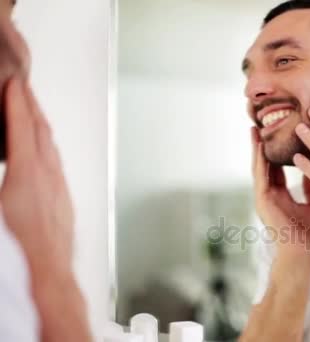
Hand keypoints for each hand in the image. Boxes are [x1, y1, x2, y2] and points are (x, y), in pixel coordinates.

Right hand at [0, 77, 73, 275]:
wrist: (49, 266)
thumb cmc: (20, 244)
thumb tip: (3, 156)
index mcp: (28, 171)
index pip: (22, 127)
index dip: (17, 102)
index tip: (15, 83)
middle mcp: (48, 172)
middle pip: (40, 130)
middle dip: (31, 105)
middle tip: (23, 87)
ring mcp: (58, 183)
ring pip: (50, 144)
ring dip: (40, 123)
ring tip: (31, 111)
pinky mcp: (63, 195)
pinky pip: (56, 160)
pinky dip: (47, 144)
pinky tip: (44, 149)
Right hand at [251, 127, 309, 258]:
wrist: (303, 255)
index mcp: (281, 194)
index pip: (280, 165)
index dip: (281, 148)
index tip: (283, 130)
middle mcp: (270, 194)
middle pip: (266, 163)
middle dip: (264, 144)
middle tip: (263, 123)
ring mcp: (264, 198)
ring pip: (260, 167)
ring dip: (257, 148)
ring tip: (255, 128)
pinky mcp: (262, 202)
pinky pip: (261, 177)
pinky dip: (260, 162)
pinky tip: (260, 147)